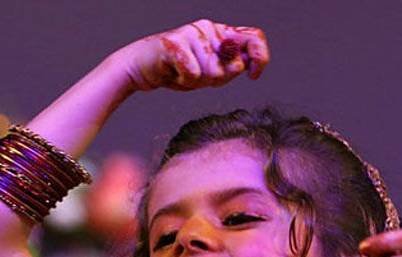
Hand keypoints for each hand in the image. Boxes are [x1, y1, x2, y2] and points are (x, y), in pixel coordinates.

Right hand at [117, 20, 268, 91]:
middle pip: (232, 65)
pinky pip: (193, 73)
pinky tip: (175, 73)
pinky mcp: (175, 43)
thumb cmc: (178, 71)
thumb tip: (244, 65)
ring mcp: (191, 33)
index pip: (253, 38)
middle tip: (200, 77)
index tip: (253, 76)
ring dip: (198, 82)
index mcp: (221, 34)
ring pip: (212, 72)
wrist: (142, 68)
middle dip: (219, 80)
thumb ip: (229, 70)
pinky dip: (185, 81)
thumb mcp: (211, 74)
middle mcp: (209, 29)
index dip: (260, 57)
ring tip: (184, 74)